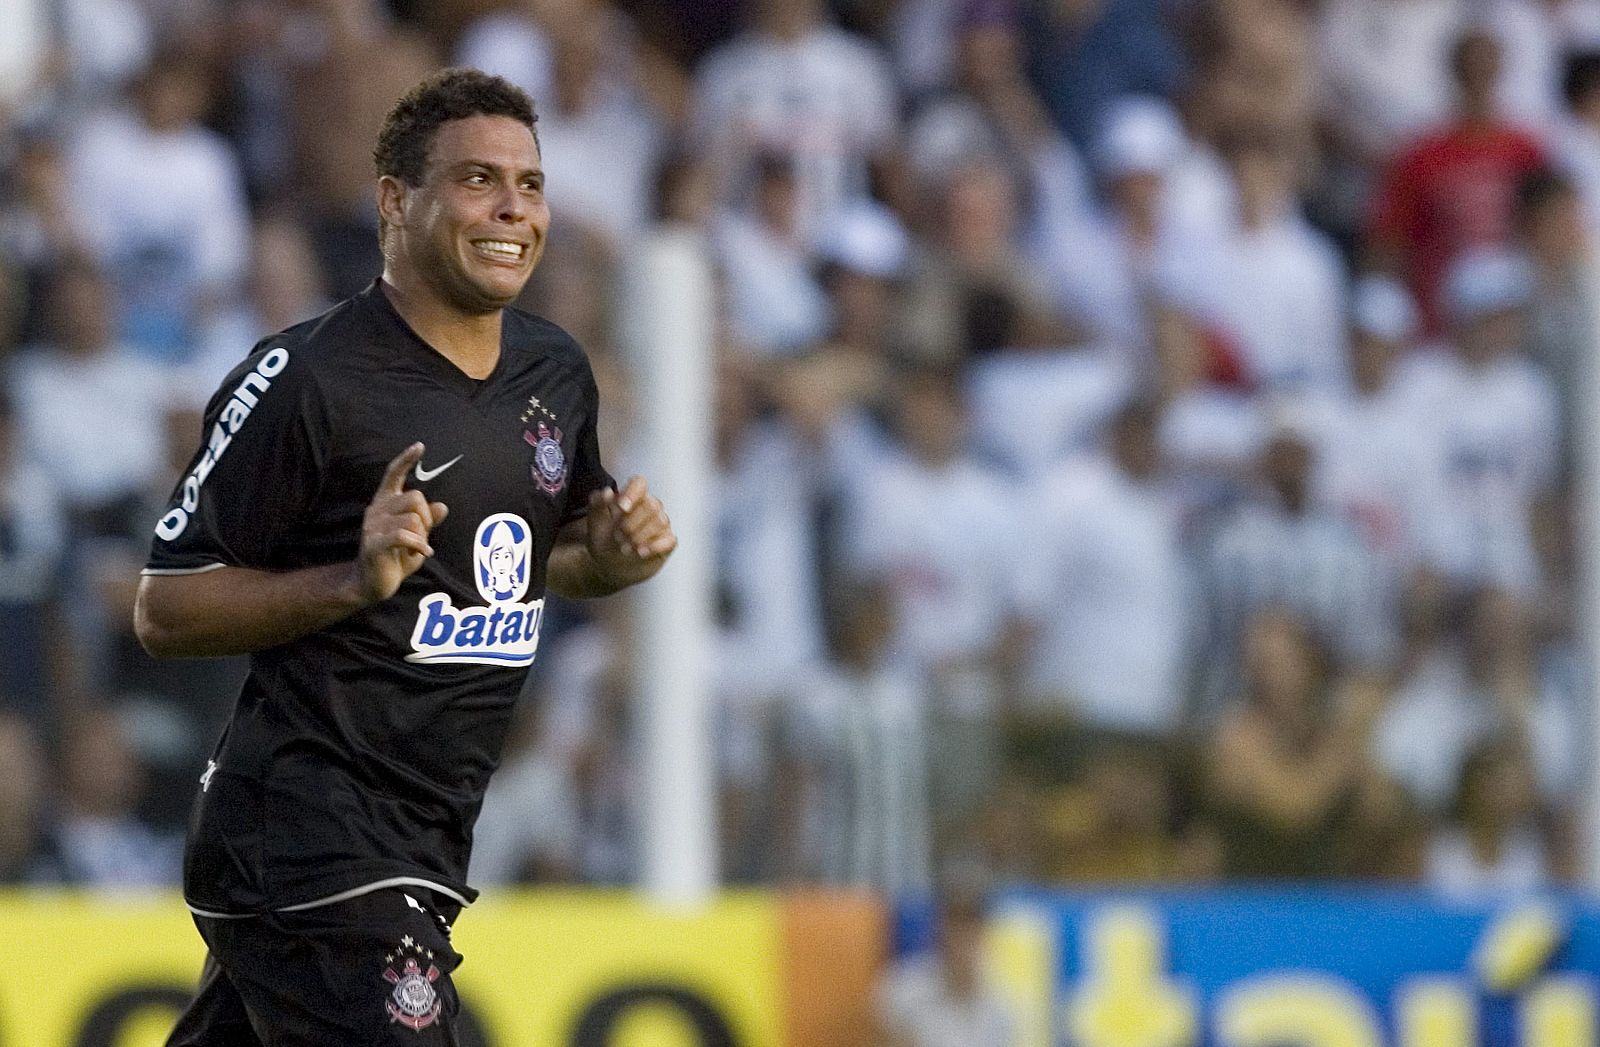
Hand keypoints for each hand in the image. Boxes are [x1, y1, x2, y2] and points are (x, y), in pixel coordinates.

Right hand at [353, 443, 448, 603]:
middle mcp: (376, 509)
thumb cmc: (395, 558)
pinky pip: (404, 535)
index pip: (393, 474)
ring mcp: (373, 526)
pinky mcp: (374, 544)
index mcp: (385, 503)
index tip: (420, 446)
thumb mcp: (417, 537)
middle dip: (427, 517)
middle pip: (415, 497)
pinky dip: (419, 545)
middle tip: (423, 536)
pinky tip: (424, 554)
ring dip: (422, 536)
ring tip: (416, 549)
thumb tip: (443, 506)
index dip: (406, 459)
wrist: (372, 583)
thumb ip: (428, 522)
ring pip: (413, 518)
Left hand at [584, 476, 675, 588]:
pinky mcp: (667, 542)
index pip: (639, 483)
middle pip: (651, 505)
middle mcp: (650, 507)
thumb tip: (607, 492)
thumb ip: (597, 504)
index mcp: (632, 498)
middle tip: (617, 536)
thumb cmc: (603, 538)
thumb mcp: (594, 521)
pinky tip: (640, 552)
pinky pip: (670, 539)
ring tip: (624, 548)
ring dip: (640, 535)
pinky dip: (655, 546)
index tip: (622, 508)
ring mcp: (660, 525)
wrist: (607, 564)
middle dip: (632, 522)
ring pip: (660, 521)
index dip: (633, 493)